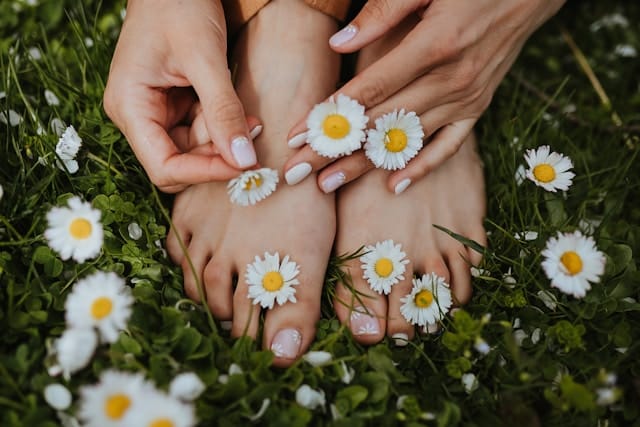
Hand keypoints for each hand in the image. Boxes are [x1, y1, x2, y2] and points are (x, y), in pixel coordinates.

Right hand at [104, 0, 258, 192]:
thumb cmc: (178, 5)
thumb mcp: (204, 58)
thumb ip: (223, 111)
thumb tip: (243, 160)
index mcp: (130, 106)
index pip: (163, 166)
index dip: (203, 174)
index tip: (242, 167)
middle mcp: (138, 114)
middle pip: (180, 161)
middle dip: (217, 155)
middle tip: (252, 142)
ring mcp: (156, 110)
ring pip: (195, 147)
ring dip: (225, 139)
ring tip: (251, 121)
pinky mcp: (174, 103)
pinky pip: (201, 129)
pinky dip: (224, 125)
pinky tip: (242, 114)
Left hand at [284, 0, 564, 193]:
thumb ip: (381, 13)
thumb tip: (339, 43)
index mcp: (433, 46)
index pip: (369, 90)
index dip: (331, 115)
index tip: (297, 135)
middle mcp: (449, 80)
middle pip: (378, 123)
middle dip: (334, 148)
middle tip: (297, 172)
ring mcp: (465, 99)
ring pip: (404, 140)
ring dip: (362, 164)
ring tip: (327, 184)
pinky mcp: (476, 108)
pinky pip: (447, 146)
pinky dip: (421, 167)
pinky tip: (393, 186)